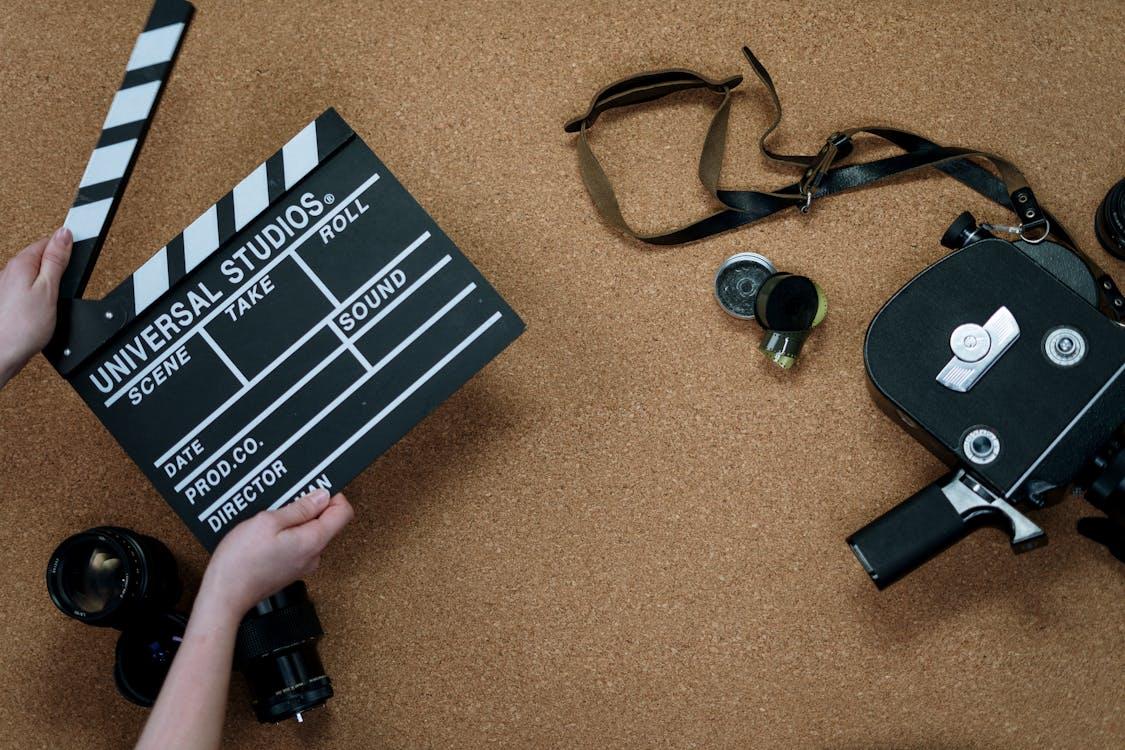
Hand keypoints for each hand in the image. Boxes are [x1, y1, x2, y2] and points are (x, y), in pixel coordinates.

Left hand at [0, 227, 72, 383]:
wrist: (2, 353)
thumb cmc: (21, 326)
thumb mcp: (49, 288)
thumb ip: (57, 260)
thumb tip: (64, 234)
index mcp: (21, 263)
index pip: (48, 241)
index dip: (68, 245)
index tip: (83, 247)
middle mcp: (11, 272)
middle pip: (41, 257)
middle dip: (60, 264)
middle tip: (73, 277)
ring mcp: (9, 287)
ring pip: (35, 273)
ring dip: (51, 279)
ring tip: (61, 291)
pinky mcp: (11, 302)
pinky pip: (30, 288)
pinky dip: (42, 293)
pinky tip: (47, 305)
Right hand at [199, 490, 353, 614]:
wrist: (225, 595)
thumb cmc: (241, 560)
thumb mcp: (268, 522)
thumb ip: (300, 508)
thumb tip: (323, 496)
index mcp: (313, 541)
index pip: (343, 512)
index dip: (333, 495)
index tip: (314, 488)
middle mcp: (314, 555)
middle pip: (328, 522)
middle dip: (311, 506)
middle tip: (286, 500)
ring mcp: (304, 565)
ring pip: (311, 533)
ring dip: (297, 520)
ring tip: (272, 517)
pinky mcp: (291, 570)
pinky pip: (299, 545)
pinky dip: (289, 534)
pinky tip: (268, 532)